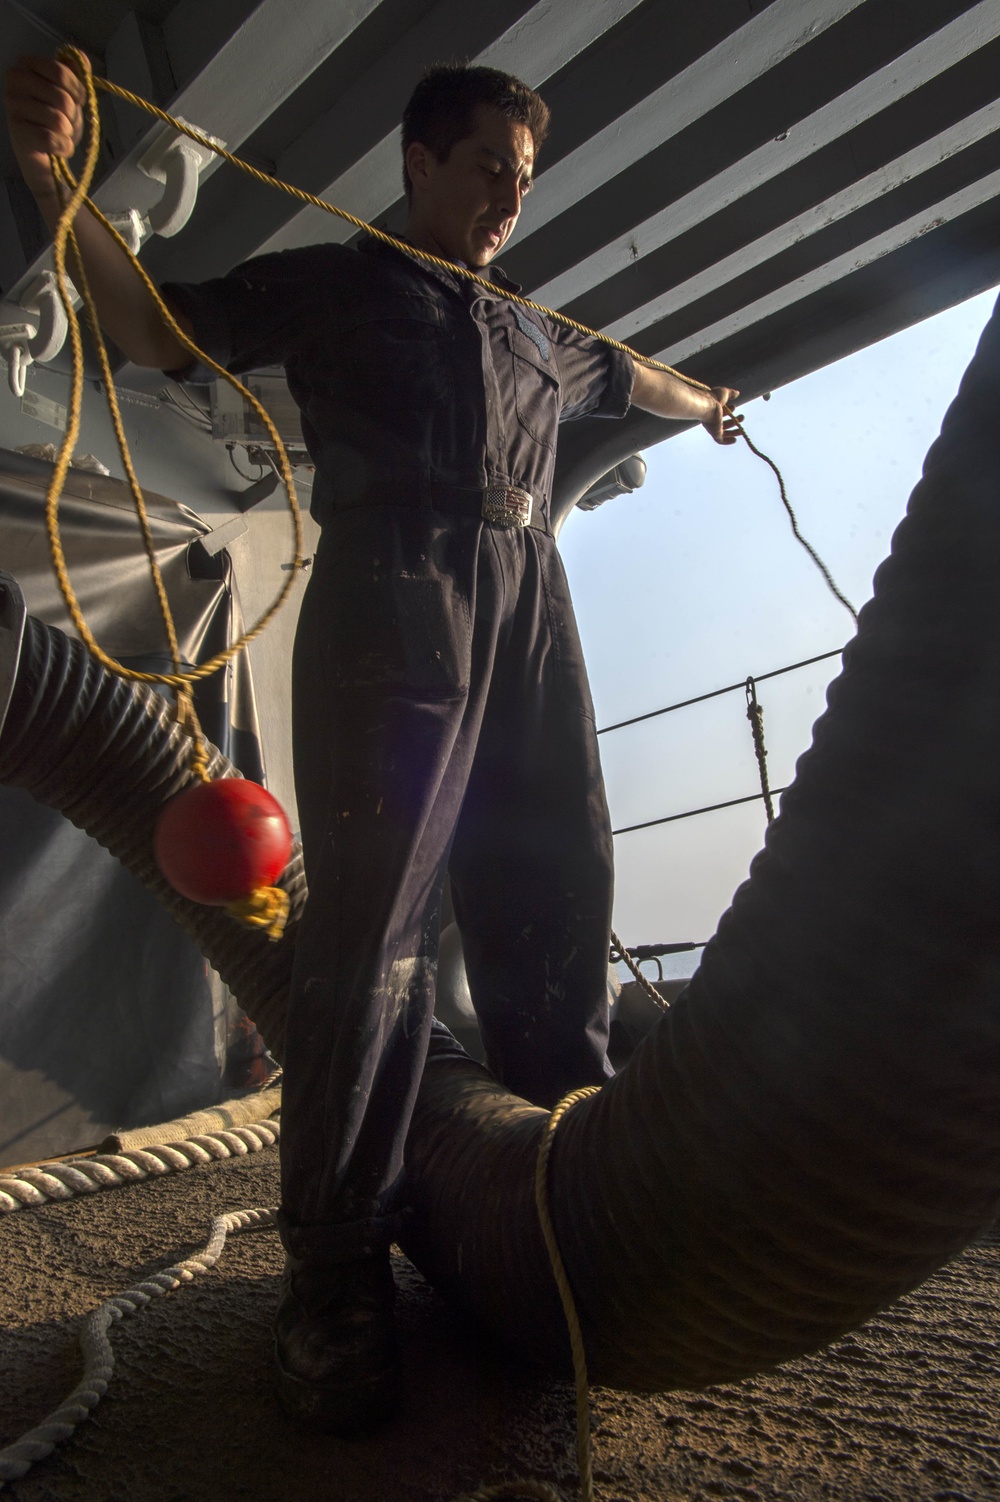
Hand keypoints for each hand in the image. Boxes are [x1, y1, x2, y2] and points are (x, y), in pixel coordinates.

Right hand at [4, 54, 87, 199]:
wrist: (48, 157)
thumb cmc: (57, 121)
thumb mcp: (70, 94)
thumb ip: (75, 73)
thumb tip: (80, 57)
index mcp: (25, 65)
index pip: (60, 71)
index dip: (77, 90)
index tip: (79, 100)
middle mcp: (14, 81)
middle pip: (61, 97)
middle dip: (73, 115)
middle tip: (67, 121)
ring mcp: (12, 107)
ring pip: (58, 120)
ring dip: (68, 132)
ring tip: (60, 134)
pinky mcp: (18, 133)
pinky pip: (53, 139)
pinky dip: (64, 147)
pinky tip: (57, 148)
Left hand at [702, 386, 741, 444]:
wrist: (707, 405)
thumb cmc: (713, 398)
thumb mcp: (724, 393)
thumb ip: (731, 393)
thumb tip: (737, 393)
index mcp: (712, 411)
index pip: (721, 413)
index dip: (728, 411)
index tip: (734, 406)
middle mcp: (711, 421)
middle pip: (724, 424)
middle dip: (734, 421)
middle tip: (742, 417)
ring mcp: (713, 428)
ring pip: (724, 433)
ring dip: (733, 432)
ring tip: (741, 430)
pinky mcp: (715, 433)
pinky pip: (721, 440)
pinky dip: (727, 441)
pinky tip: (735, 440)